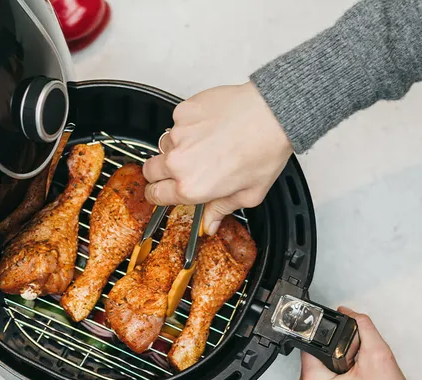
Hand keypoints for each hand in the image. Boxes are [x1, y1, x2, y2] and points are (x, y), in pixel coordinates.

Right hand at [142, 82, 292, 233]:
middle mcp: (179, 162)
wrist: (272, 114)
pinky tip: (208, 126)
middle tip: (178, 169)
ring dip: (176, 148)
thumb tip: (210, 223)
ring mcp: (178, 135)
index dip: (157, 195)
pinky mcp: (182, 113)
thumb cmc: (264, 151)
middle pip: (149, 170)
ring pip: (164, 145)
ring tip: (202, 144)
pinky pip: (176, 122)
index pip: (155, 195)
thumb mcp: (248, 194)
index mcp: (192, 186)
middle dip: (159, 173)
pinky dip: (188, 126)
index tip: (159, 191)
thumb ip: (222, 210)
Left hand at [297, 307, 414, 379]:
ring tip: (355, 372)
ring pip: (320, 362)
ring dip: (337, 361)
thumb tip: (348, 313)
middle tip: (356, 363)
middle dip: (336, 351)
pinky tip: (351, 378)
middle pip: (315, 352)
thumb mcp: (378, 356)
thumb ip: (363, 327)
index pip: (311, 343)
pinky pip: (323, 374)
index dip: (331, 336)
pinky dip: (336, 371)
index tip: (346, 343)